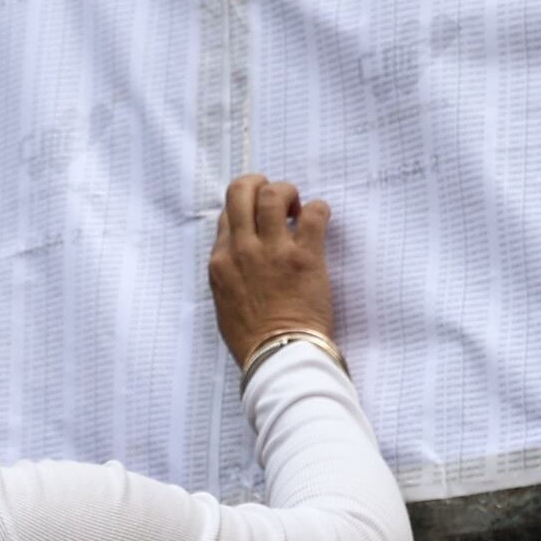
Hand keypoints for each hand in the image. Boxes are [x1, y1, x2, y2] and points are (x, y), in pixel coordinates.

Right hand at [208, 173, 339, 366]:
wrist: (279, 357)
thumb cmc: (253, 339)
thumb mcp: (224, 302)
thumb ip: (229, 272)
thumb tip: (241, 251)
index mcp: (220, 262)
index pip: (227, 214)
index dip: (244, 209)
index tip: (259, 220)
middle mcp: (242, 249)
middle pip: (241, 190)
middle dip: (260, 184)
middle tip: (277, 198)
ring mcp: (272, 251)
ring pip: (274, 193)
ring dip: (288, 193)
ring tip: (297, 209)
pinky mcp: (304, 256)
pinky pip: (314, 212)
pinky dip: (319, 209)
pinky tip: (320, 221)